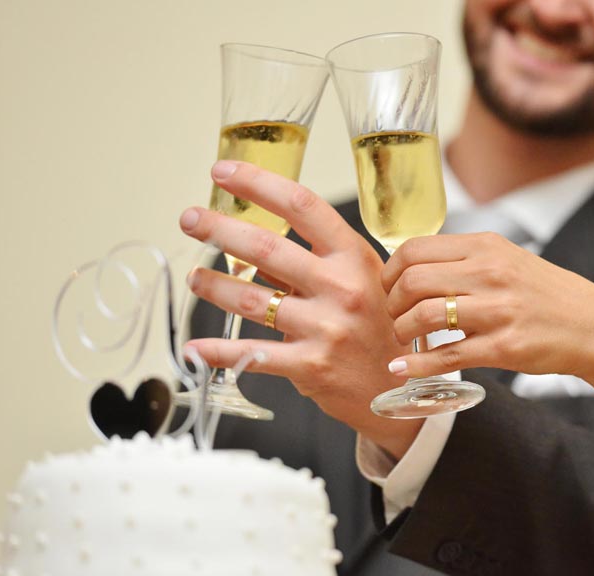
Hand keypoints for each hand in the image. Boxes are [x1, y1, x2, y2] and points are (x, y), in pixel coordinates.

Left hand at [181, 160, 417, 457]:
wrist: (403, 386)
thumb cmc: (380, 326)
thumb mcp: (363, 280)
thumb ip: (316, 262)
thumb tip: (256, 251)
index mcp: (353, 257)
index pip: (302, 207)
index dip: (258, 184)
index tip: (223, 171)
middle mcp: (341, 288)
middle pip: (267, 249)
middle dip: (220, 229)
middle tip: (190, 218)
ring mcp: (326, 328)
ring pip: (253, 299)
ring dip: (214, 286)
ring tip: (194, 278)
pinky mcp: (311, 366)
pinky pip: (254, 354)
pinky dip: (219, 351)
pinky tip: (194, 347)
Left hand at [382, 232, 593, 379]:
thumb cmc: (548, 296)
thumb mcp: (508, 261)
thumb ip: (465, 261)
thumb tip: (413, 270)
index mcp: (486, 247)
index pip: (415, 249)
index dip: (390, 272)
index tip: (389, 289)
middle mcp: (489, 273)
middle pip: (412, 281)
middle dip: (391, 303)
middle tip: (393, 317)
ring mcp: (497, 310)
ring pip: (423, 316)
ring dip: (401, 332)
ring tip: (403, 339)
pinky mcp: (504, 346)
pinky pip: (446, 355)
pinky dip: (415, 363)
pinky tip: (402, 367)